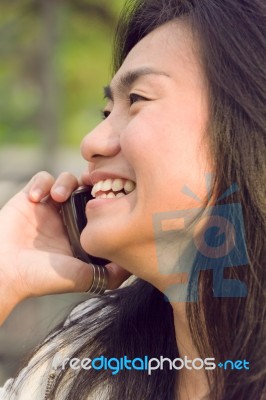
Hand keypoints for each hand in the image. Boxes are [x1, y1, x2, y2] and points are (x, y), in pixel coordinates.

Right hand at [0, 171, 129, 323]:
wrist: (5, 272)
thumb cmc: (42, 277)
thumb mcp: (84, 277)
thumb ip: (110, 274)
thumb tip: (133, 265)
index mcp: (81, 232)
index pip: (101, 207)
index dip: (108, 198)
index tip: (110, 197)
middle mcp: (67, 218)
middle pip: (87, 188)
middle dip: (90, 183)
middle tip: (90, 186)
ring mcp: (48, 208)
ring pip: (67, 180)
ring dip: (66, 183)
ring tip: (60, 197)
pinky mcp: (29, 199)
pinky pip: (41, 179)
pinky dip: (42, 183)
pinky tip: (36, 198)